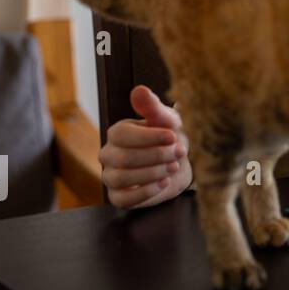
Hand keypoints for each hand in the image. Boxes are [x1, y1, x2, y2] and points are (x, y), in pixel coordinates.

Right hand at [98, 85, 190, 208]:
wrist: (179, 163)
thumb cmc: (170, 137)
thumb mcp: (167, 120)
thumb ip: (152, 107)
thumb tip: (139, 90)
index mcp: (117, 133)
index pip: (122, 135)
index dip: (148, 137)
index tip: (172, 136)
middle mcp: (109, 154)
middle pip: (124, 158)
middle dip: (156, 156)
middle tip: (179, 152)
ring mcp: (111, 177)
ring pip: (123, 178)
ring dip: (153, 173)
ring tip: (174, 167)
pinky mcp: (119, 197)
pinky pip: (124, 199)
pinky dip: (146, 192)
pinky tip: (164, 182)